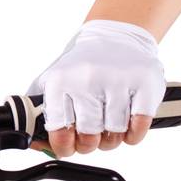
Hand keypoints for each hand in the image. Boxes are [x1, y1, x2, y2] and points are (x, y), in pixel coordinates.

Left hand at [27, 19, 164, 157]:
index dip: (64, 145)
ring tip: (108, 125)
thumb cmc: (83, 65)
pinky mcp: (144, 84)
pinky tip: (127, 123)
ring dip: (112, 138)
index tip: (68, 146)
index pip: (59, 130)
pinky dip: (132, 134)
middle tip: (90, 135)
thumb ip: (41, 111)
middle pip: (89, 137)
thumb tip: (35, 143)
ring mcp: (118, 81)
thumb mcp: (53, 79)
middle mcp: (87, 79)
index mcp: (61, 80)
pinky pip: (138, 128)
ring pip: (114, 135)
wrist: (115, 35)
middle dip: (89, 143)